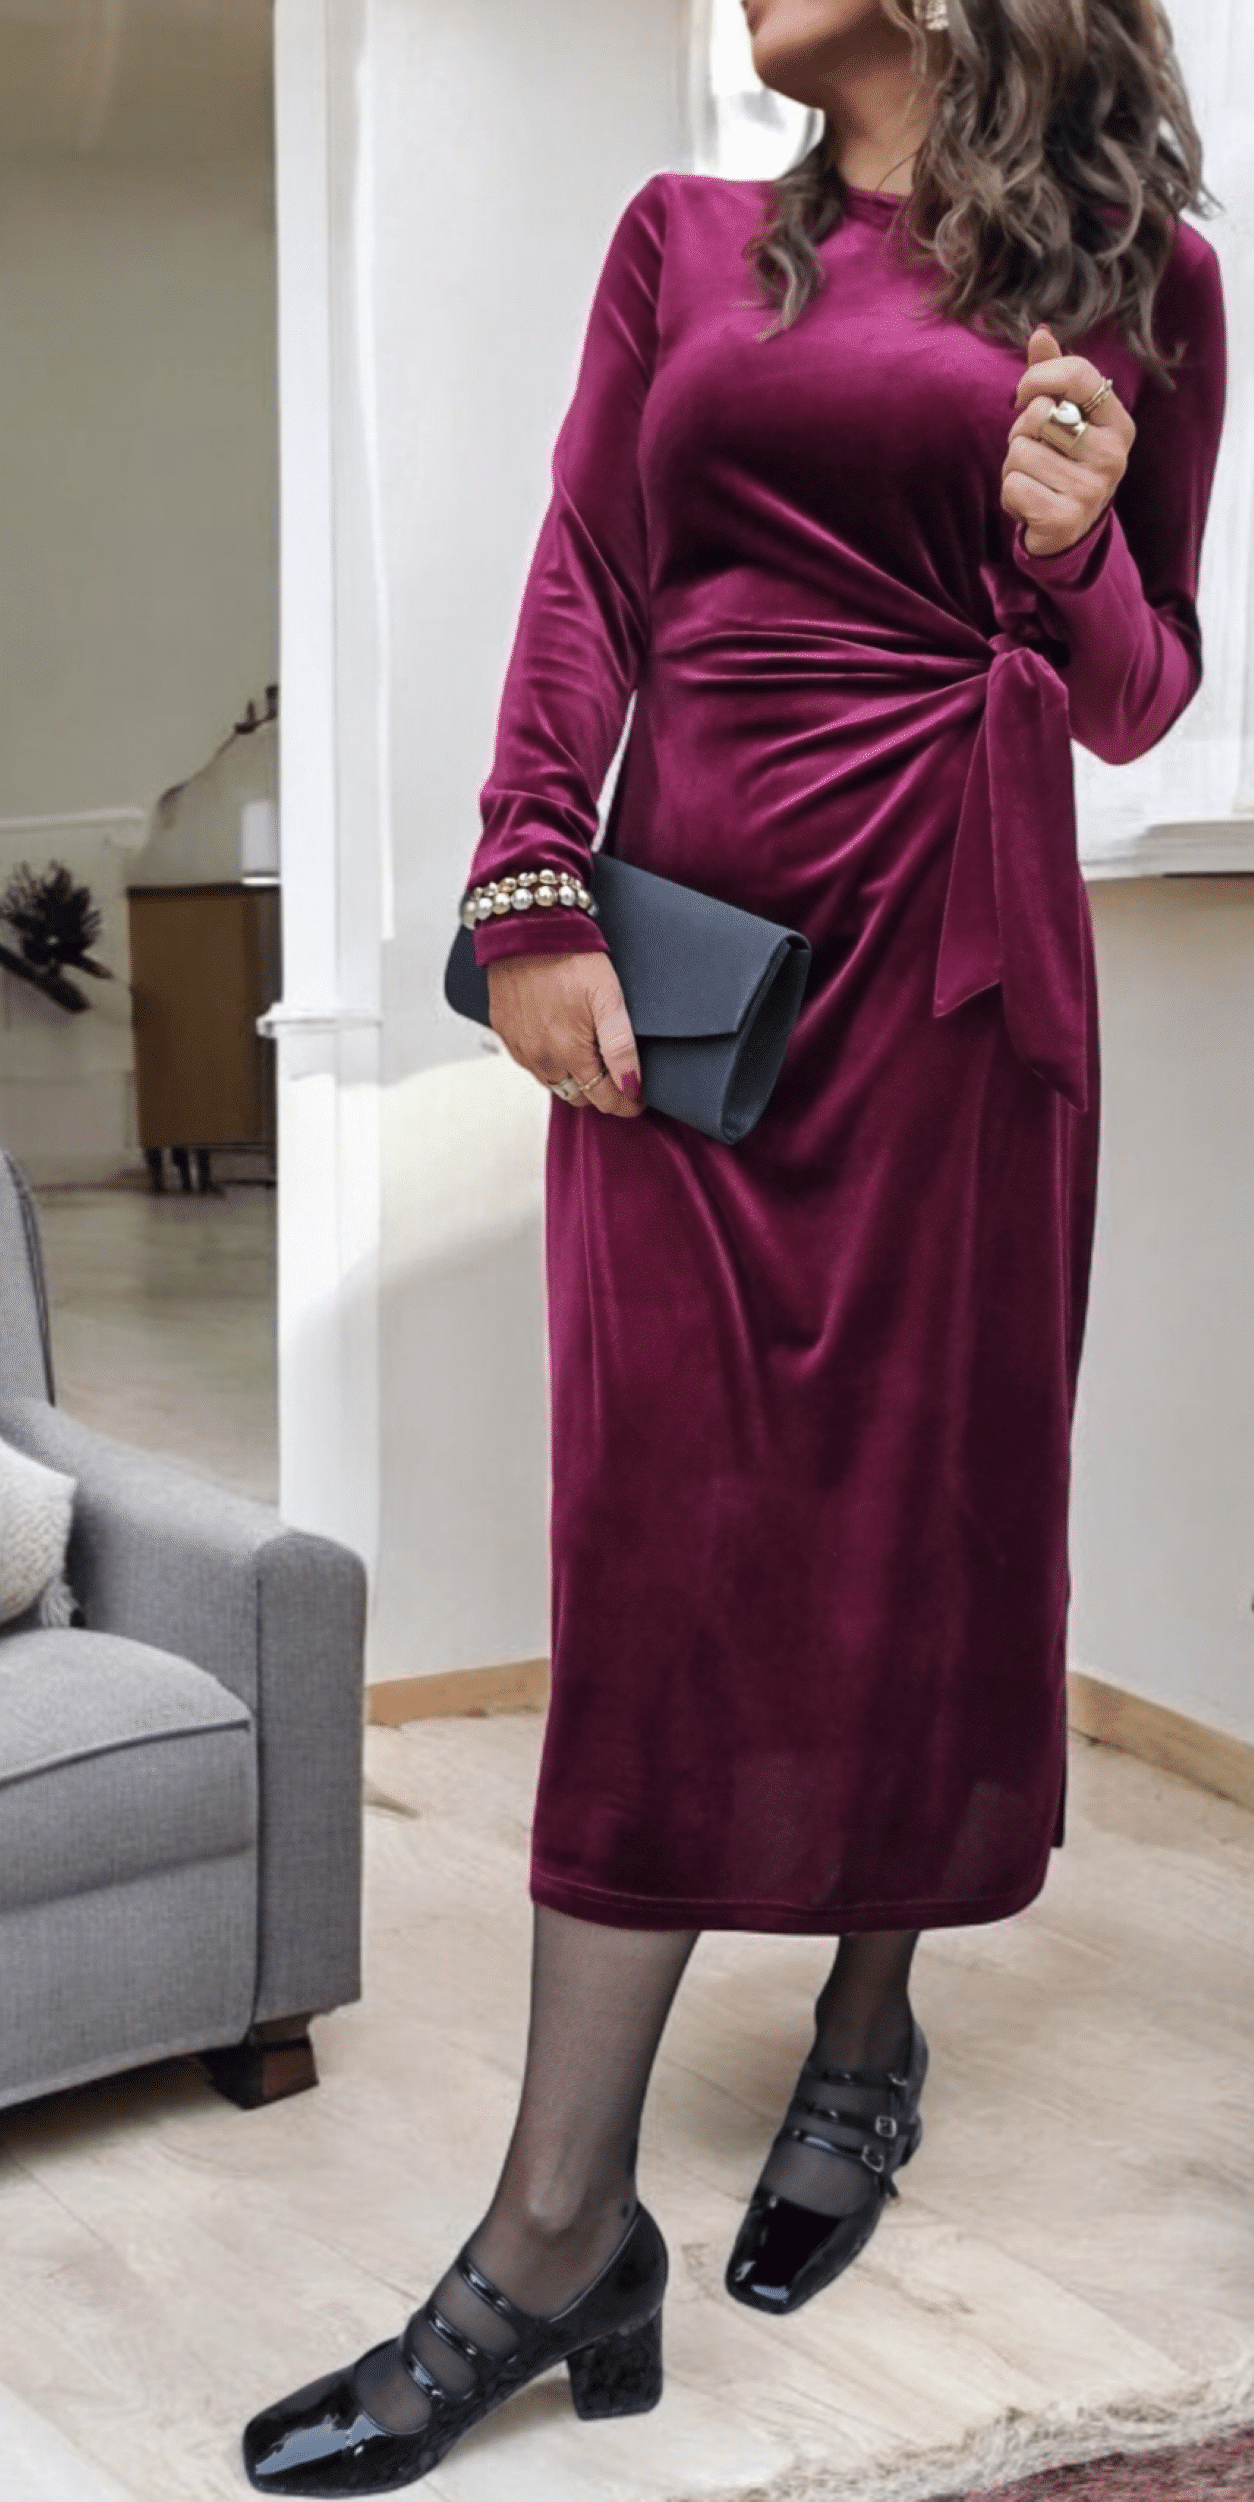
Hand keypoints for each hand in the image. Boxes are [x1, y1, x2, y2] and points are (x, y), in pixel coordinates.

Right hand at [487, 951, 643, 1118]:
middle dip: (600, 1092)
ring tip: (590, 1055)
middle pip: (578, 1096)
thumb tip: (631, 1088)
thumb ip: (621, 1049)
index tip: (638, 1096)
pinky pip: (530, 1062)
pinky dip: (549, 1060)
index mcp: (569, 1055)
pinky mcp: (505, 1033)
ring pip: (553, 1082)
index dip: (626, 1103)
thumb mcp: (609, 999)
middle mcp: (540, 1059)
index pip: (603, 1099)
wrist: (527, 928)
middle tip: (618, 1074)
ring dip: (573, 1077)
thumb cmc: (571, 957)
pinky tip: (559, 1039)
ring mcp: (520, 1048)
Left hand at [1002, 326, 1134, 557]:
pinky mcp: (1065, 517)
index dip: (1039, 377)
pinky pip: (1013, 485)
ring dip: (1013, 467)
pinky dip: (1010, 495)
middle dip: (1022, 432)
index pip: (1077, 374)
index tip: (1023, 394)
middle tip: (1036, 454)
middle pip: (1039, 413)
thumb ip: (1053, 378)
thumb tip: (1040, 332)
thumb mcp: (1065, 419)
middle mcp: (1112, 454)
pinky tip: (1029, 504)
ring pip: (1019, 451)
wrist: (1068, 533)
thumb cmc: (1062, 465)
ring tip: (1034, 481)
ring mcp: (1092, 488)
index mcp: (1117, 423)